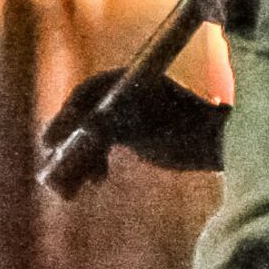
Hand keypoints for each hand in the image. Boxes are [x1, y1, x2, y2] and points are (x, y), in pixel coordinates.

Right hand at [39, 67, 225, 179]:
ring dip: (77, 161)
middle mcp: (124, 91)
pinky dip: (94, 163)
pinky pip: (101, 147)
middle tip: (52, 168)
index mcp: (130, 79)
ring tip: (70, 189)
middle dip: (69, 146)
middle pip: (84, 116)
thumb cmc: (188, 131)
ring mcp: (127, 112)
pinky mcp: (131, 133)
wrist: (219, 146)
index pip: (87, 94)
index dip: (66, 118)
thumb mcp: (148, 128)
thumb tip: (85, 128)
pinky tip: (96, 181)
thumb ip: (117, 125)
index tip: (50, 143)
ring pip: (90, 135)